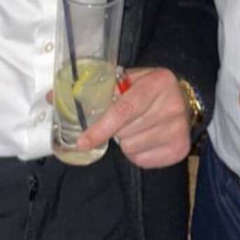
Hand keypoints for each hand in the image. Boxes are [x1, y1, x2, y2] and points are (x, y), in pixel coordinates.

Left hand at [77, 67, 191, 168]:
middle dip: (115, 130)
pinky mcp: (180, 149)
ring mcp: (178, 129)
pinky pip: (142, 160)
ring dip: (126, 141)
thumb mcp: (130, 79)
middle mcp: (172, 105)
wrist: (186, 99)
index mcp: (158, 81)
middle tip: (122, 121)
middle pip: (125, 132)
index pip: (124, 110)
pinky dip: (137, 153)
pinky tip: (146, 138)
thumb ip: (97, 88)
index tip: (82, 141)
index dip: (100, 128)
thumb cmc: (149, 89)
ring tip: (137, 127)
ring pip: (132, 147)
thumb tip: (53, 97)